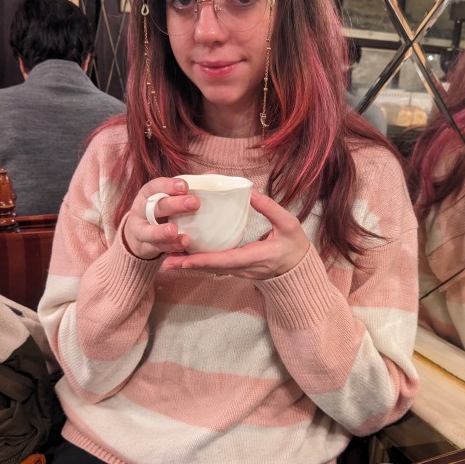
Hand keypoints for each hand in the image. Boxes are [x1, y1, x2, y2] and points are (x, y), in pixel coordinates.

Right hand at [123, 177, 199, 259]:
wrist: (140, 235)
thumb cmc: (162, 210)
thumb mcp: (171, 197)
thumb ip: (191, 186)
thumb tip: (213, 174)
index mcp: (148, 193)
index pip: (156, 186)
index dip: (169, 185)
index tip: (185, 186)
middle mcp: (141, 210)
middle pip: (156, 206)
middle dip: (174, 205)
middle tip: (194, 203)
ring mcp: (140, 229)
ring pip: (149, 230)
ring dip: (162, 232)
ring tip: (175, 231)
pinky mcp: (144, 246)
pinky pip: (156, 247)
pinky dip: (169, 247)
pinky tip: (182, 245)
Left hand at [162, 189, 309, 278]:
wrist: (299, 270)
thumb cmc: (295, 246)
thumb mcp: (289, 224)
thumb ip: (270, 208)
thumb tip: (250, 192)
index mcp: (256, 256)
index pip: (226, 259)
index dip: (204, 260)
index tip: (184, 259)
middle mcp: (244, 268)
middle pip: (212, 268)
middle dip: (188, 266)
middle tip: (165, 262)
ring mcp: (240, 271)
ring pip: (211, 269)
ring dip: (190, 266)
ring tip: (167, 262)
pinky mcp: (237, 269)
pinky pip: (216, 267)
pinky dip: (200, 263)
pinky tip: (185, 257)